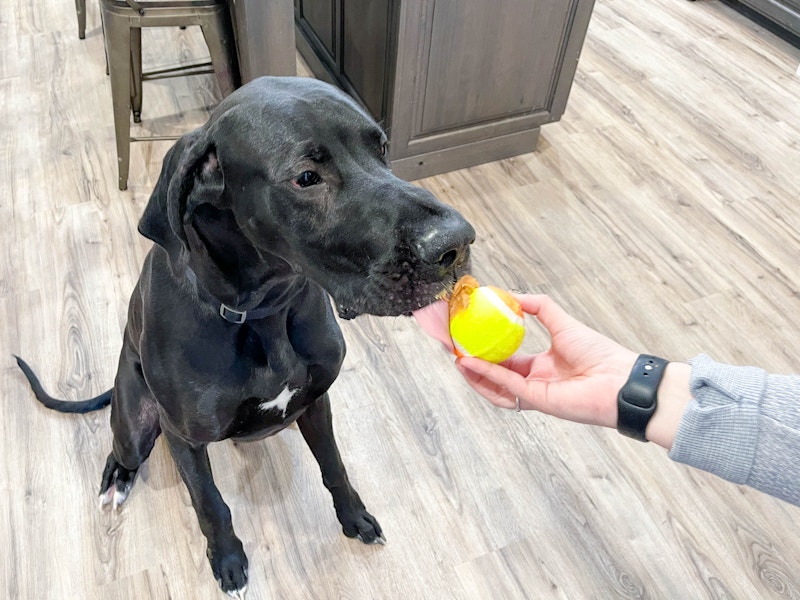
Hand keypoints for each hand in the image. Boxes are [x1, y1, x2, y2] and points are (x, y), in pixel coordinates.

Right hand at [454, 295, 637, 427]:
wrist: (620, 378)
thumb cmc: (600, 353)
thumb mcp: (562, 322)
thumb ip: (538, 307)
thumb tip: (511, 295)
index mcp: (540, 367)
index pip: (504, 360)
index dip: (484, 350)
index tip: (468, 337)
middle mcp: (534, 382)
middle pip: (494, 376)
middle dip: (472, 365)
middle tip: (454, 349)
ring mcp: (534, 393)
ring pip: (495, 386)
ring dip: (474, 374)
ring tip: (457, 358)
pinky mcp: (536, 400)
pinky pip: (507, 385)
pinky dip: (488, 374)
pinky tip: (473, 362)